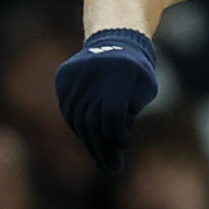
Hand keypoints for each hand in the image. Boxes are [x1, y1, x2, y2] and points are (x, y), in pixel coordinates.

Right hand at [54, 29, 163, 170]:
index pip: (113, 114)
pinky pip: (69, 111)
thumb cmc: (138, 70)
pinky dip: (80, 128)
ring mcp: (75, 76)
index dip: (118, 134)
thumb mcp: (145, 88)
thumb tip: (114, 141)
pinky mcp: (63, 79)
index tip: (124, 145)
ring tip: (102, 160)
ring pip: (79, 119)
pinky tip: (91, 140)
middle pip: (93, 120)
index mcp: (119, 72)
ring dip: (90, 142)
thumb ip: (131, 112)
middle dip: (103, 148)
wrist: (114, 39)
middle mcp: (93, 73)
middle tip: (111, 168)